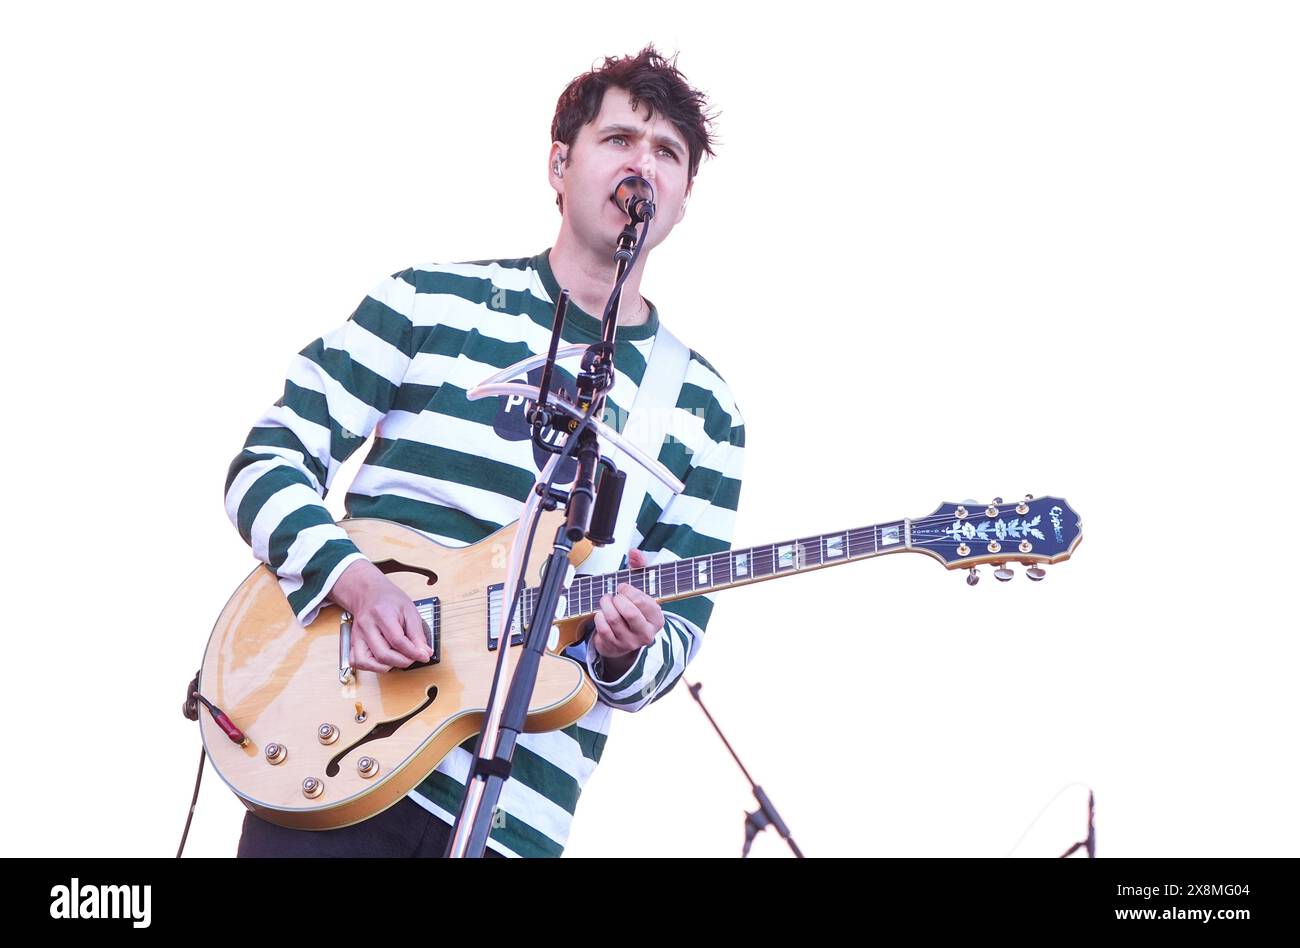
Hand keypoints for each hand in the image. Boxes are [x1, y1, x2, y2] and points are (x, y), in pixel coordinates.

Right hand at [329, 559, 432, 672]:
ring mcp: (357, 635)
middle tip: (413, 658)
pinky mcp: (353, 642)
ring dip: (387, 666)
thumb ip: (417, 633)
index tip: (424, 656)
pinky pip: (356, 662)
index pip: (397, 640)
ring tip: (399, 659)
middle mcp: (366, 626)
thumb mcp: (409, 610)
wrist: (368, 592)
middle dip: (403, 662)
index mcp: (382, 614)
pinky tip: (383, 661)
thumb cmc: (388, 600)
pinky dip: (371, 667)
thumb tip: (425, 652)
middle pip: (383, 654)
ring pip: (367, 662)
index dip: (413, 652)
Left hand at [591, 548, 663, 675]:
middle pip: (629, 612)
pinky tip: (602, 613)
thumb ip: (640, 566)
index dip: (628, 590)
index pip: (642, 601)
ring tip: (606, 600)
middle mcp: (646, 633)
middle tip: (614, 595)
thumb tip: (634, 552)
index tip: (623, 587)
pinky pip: (602, 628)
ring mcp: (630, 642)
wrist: (626, 636)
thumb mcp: (642, 587)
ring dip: (605, 604)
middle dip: (617, 598)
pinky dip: (598, 616)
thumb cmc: (635, 608)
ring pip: (613, 619)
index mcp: (657, 619)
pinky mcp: (614, 647)